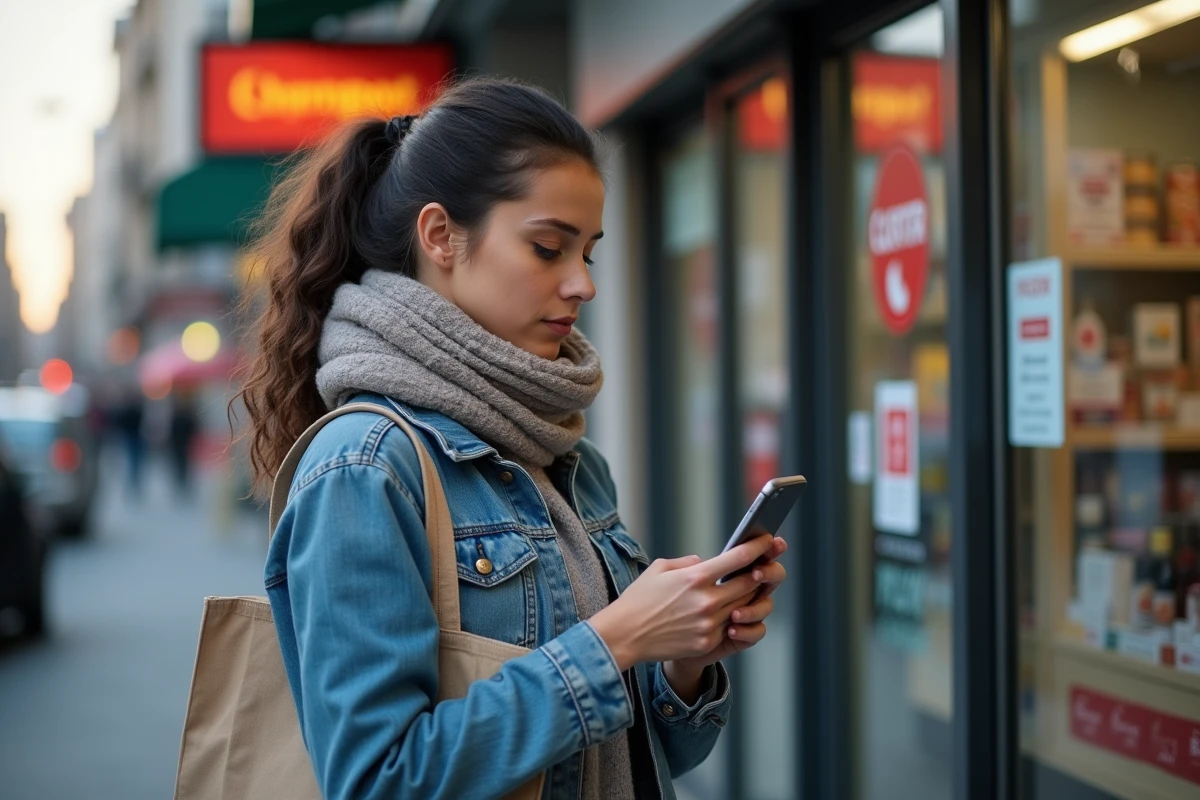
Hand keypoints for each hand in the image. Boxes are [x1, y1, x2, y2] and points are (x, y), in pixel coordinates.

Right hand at [589, 534, 776, 671]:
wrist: (625, 635)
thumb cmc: (639, 598)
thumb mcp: (660, 568)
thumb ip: (687, 562)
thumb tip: (705, 562)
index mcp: (695, 577)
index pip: (738, 558)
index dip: (757, 547)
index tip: (766, 540)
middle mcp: (707, 601)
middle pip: (749, 584)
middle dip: (759, 573)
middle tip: (763, 565)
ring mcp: (709, 624)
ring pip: (743, 607)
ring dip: (748, 596)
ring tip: (748, 587)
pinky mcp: (707, 642)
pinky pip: (730, 627)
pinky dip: (733, 617)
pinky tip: (729, 611)